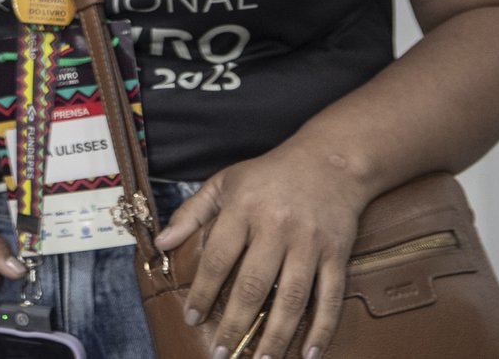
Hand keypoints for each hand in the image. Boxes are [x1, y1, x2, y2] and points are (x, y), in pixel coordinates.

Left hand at [154, 145, 372, 358]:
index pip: (218, 258)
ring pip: (291, 297)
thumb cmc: (269, 174)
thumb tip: (161, 243)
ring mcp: (309, 243)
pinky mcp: (337, 253)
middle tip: (222, 354)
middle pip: (253, 285)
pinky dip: (321, 328)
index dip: (203, 292)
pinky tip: (309, 354)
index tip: (193, 318)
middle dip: (236, 324)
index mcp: (244, 209)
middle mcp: (276, 227)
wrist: (331, 160)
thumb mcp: (225, 182)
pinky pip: (330, 297)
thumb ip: (192, 212)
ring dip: (276, 336)